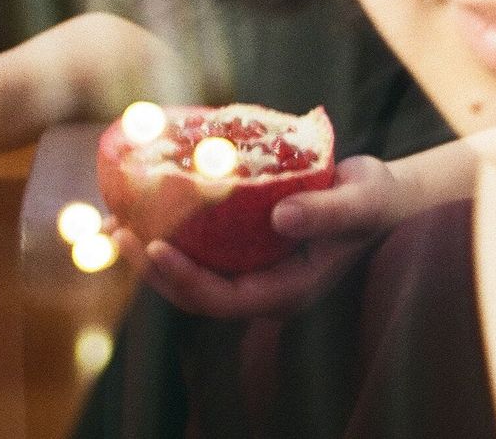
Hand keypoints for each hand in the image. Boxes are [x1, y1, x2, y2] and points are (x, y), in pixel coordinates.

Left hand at [114, 154, 403, 317]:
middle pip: (195, 293)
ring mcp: (251, 268)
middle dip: (154, 269)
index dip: (184, 280)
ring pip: (191, 271)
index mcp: (288, 291)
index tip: (155, 246)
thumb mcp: (360, 202)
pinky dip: (171, 227)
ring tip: (117, 221)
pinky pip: (200, 246)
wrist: (379, 196)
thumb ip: (326, 213)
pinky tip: (141, 204)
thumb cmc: (374, 201)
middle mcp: (263, 286)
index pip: (224, 299)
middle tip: (122, 233)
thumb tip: (280, 217)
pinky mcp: (244, 246)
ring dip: (153, 251)